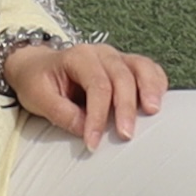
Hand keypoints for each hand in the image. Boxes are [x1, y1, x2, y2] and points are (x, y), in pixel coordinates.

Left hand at [5, 39, 166, 149]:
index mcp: (78, 57)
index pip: (97, 86)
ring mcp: (116, 57)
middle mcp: (101, 53)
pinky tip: (158, 100)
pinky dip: (156, 82)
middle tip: (125, 135)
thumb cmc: (38, 81)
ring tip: (153, 111)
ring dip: (149, 89)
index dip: (98, 116)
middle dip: (125, 108)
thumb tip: (85, 129)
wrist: (37, 66)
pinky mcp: (126, 65)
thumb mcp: (38, 97)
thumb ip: (60, 112)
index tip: (93, 142)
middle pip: (122, 78)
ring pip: (141, 67)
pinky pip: (149, 69)